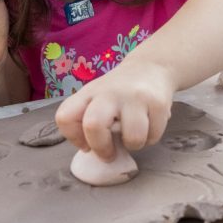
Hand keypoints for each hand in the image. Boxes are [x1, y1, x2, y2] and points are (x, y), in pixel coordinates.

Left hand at [54, 60, 175, 160]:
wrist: (149, 67)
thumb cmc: (118, 92)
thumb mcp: (97, 98)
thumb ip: (89, 120)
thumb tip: (90, 150)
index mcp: (87, 93)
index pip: (65, 117)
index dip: (73, 137)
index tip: (85, 145)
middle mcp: (108, 93)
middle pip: (93, 125)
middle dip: (101, 148)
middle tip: (109, 155)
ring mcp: (133, 97)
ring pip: (132, 137)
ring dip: (133, 145)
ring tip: (133, 135)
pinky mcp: (157, 103)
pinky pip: (153, 136)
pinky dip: (150, 138)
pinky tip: (148, 125)